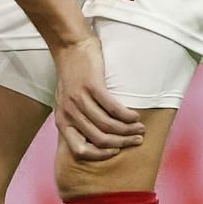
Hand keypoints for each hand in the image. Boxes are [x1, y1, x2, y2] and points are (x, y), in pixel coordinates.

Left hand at [52, 35, 144, 161]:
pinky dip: (127, 115)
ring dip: (128, 130)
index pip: (79, 150)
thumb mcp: (67, 104)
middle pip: (99, 139)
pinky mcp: (91, 87)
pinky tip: (135, 116)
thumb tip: (97, 141)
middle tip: (137, 140)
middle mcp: (69, 113)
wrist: (70, 48)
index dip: (100, 155)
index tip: (116, 151)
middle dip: (122, 143)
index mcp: (62, 121)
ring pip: (108, 125)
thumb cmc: (72, 77)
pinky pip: (113, 108)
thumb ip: (77, 121)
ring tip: (140, 128)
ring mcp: (79, 100)